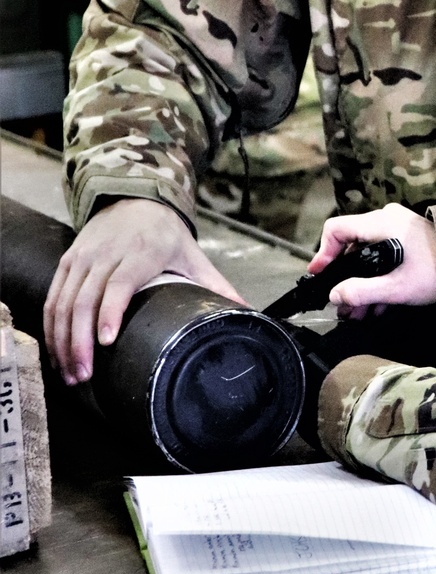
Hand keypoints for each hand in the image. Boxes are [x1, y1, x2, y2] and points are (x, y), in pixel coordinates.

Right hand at [44, 199, 244, 384]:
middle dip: (79, 340)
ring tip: (71, 374)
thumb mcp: (193, 254)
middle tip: (84, 375)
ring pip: (64, 301)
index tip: (104, 342)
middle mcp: (107, 253)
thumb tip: (245, 311)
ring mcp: (83, 257)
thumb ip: (216, 285)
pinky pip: (54, 297)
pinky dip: (51, 327)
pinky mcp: (68, 261)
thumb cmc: (166, 234)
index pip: (119, 283)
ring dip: (62, 340)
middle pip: (85, 298)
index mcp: (142, 252)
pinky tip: (57, 352)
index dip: (110, 312)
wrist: (134, 197)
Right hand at [310, 204, 435, 316]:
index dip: (323, 253)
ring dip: (361, 283)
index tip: (320, 276)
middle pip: (351, 245)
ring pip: (367, 254)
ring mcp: (397, 227)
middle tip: (342, 305)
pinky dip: (377, 277)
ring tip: (358, 313)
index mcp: (380, 224)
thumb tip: (335, 297)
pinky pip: (382, 254)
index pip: (336, 229)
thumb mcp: (398, 287)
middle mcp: (385, 219)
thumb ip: (363, 292)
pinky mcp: (408, 238)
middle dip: (345, 278)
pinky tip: (378, 305)